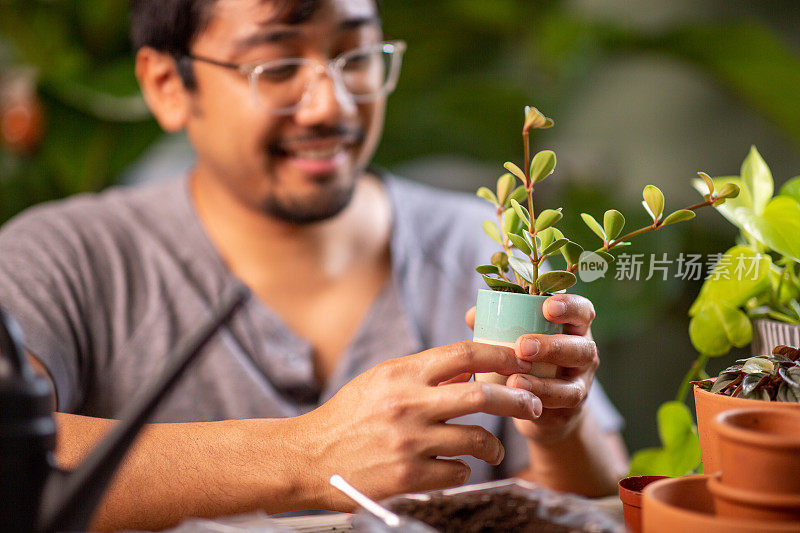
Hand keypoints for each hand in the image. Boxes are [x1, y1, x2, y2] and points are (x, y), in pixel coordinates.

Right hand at [298, 341, 542, 509]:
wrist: (308, 456)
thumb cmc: (347, 416)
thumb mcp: (380, 381)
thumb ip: (423, 374)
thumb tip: (468, 370)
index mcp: (401, 373)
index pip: (464, 355)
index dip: (501, 356)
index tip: (522, 360)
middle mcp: (408, 404)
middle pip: (482, 397)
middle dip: (518, 400)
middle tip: (533, 405)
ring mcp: (409, 441)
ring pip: (477, 439)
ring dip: (492, 445)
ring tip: (492, 449)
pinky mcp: (408, 475)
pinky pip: (458, 471)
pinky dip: (464, 469)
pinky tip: (454, 467)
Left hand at [465, 294, 597, 444]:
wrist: (542, 403)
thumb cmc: (528, 359)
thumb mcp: (517, 339)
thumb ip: (499, 324)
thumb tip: (473, 315)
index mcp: (573, 327)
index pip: (583, 311)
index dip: (570, 307)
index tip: (547, 307)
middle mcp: (584, 352)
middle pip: (582, 347)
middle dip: (552, 346)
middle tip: (522, 346)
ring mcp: (581, 381)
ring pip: (573, 383)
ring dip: (543, 381)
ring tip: (514, 378)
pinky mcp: (572, 407)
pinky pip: (560, 404)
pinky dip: (538, 399)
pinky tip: (517, 395)